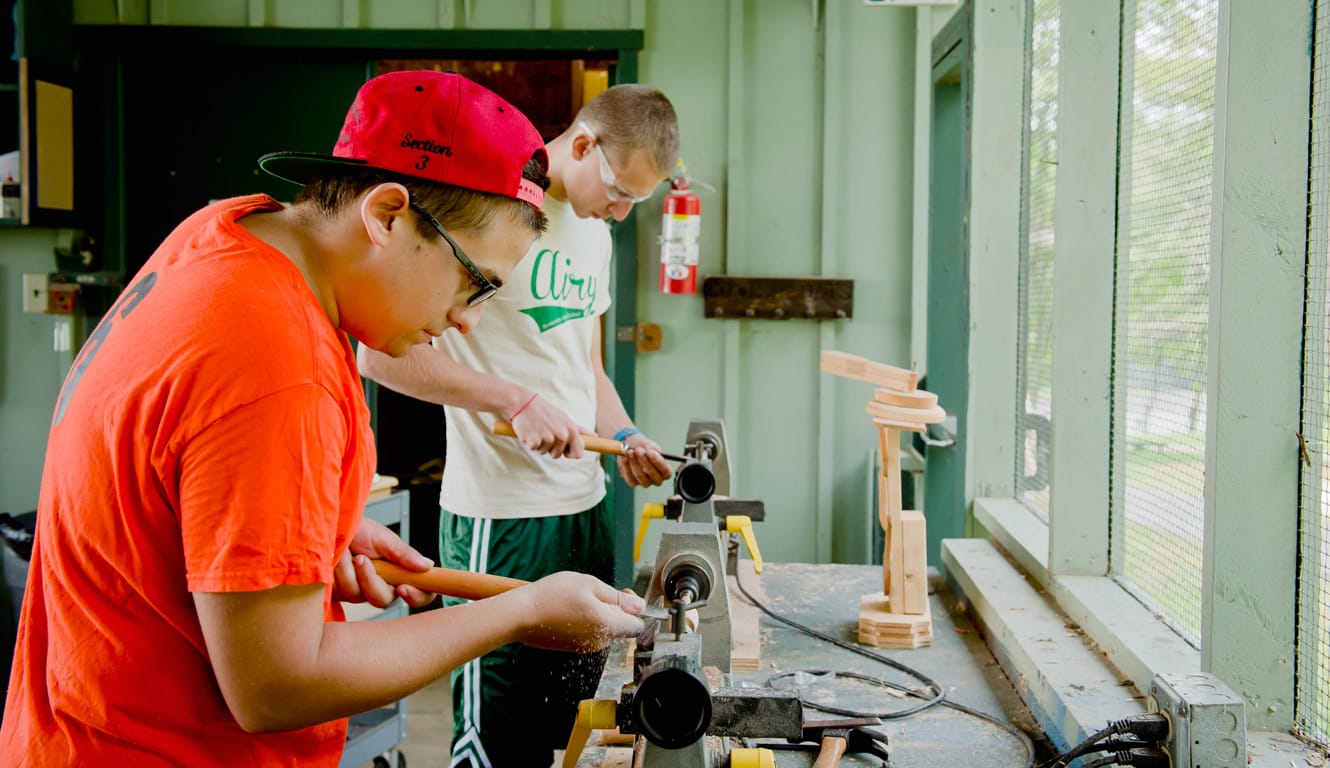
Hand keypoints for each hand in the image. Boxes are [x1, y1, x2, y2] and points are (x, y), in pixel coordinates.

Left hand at [333, 517, 435, 607]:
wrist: (331, 525)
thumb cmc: (359, 529)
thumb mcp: (384, 538)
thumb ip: (404, 553)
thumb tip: (427, 565)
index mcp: (400, 572)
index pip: (420, 591)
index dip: (417, 596)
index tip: (403, 588)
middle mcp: (382, 584)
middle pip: (384, 600)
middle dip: (371, 581)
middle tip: (361, 559)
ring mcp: (361, 590)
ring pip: (360, 597)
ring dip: (351, 573)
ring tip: (347, 553)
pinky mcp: (341, 592)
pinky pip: (343, 593)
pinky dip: (340, 573)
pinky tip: (337, 560)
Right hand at [509, 395, 586, 458]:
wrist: (524, 403)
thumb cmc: (546, 412)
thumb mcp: (565, 418)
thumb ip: (580, 430)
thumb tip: (595, 436)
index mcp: (571, 431)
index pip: (578, 454)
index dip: (570, 453)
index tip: (563, 448)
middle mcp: (561, 435)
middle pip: (557, 455)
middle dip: (550, 448)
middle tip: (545, 432)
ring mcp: (548, 438)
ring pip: (544, 452)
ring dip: (540, 444)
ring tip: (538, 430)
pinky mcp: (534, 441)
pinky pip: (533, 448)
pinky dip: (530, 442)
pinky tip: (530, 431)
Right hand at [510, 571, 645, 651]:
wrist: (521, 615)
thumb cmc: (554, 596)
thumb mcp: (590, 585)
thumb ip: (618, 597)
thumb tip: (640, 606)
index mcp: (608, 625)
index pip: (637, 626)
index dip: (635, 609)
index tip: (624, 593)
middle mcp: (599, 642)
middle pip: (620, 627)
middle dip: (615, 609)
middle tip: (597, 590)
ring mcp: (584, 647)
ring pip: (604, 630)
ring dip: (599, 614)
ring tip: (579, 599)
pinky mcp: (571, 647)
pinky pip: (588, 634)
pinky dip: (585, 622)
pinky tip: (569, 609)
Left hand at [617, 433, 671, 487]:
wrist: (630, 448)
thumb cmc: (643, 447)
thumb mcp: (649, 445)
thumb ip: (651, 448)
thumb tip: (649, 451)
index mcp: (664, 470)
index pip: (666, 471)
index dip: (659, 462)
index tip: (650, 452)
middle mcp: (656, 479)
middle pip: (654, 476)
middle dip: (645, 462)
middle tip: (638, 450)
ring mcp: (645, 482)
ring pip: (641, 477)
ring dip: (635, 464)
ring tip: (630, 452)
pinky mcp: (633, 482)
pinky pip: (630, 478)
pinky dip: (627, 467)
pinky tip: (625, 458)